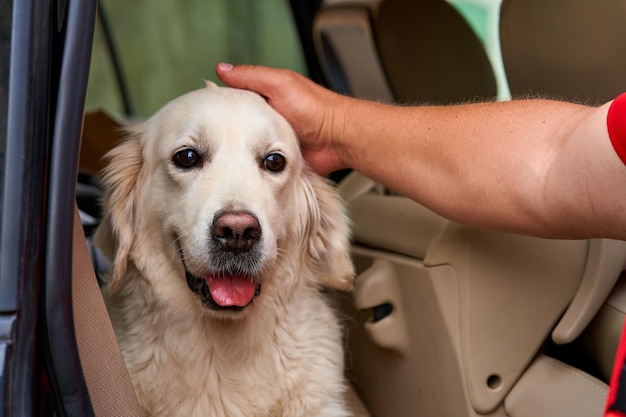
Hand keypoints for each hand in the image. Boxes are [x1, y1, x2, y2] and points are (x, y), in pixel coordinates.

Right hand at [216, 63, 349, 174]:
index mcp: (267, 96)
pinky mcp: (278, 160)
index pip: (235, 98)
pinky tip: (245, 166)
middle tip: (213, 138)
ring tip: (225, 155)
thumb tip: (223, 69)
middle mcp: (269, 117)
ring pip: (247, 145)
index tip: (205, 111)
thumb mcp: (280, 84)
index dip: (221, 103)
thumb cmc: (317, 109)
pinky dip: (254, 164)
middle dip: (228, 130)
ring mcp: (273, 140)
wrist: (339, 139)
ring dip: (241, 150)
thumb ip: (252, 76)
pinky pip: (260, 163)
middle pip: (238, 124)